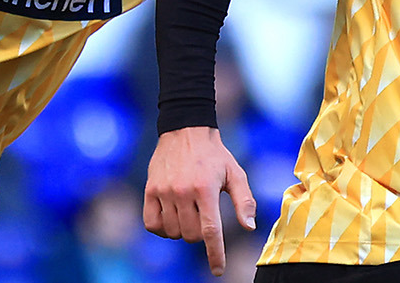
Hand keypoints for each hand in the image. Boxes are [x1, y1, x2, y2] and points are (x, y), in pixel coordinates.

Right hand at [144, 126, 255, 276]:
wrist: (185, 130)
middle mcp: (183, 191)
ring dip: (183, 231)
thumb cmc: (215, 155)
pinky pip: (152, 225)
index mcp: (206, 189)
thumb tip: (249, 227)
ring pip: (173, 232)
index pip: (210, 231)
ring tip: (189, 213)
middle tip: (204, 215)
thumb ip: (244, 201)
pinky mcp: (150, 190)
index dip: (215, 254)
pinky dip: (162, 229)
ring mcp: (164, 191)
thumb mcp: (235, 173)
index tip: (218, 270)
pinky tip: (171, 219)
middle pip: (192, 235)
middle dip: (200, 234)